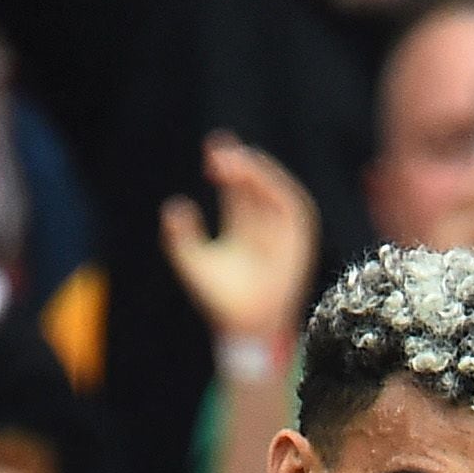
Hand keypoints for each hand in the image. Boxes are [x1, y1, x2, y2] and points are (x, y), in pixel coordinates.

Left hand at [161, 133, 317, 346]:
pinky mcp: (299, 242)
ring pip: (276, 192)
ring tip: (238, 161)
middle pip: (255, 184)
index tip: (211, 150)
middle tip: (220, 148)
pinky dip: (282, 192)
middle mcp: (263, 226)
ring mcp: (282, 233)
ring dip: (261, 174)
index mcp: (240, 228)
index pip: (235, 189)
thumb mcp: (192, 262)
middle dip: (241, 163)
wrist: (246, 324)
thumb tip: (173, 206)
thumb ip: (180, 235)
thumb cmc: (219, 299)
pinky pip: (296, 210)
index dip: (226, 167)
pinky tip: (263, 178)